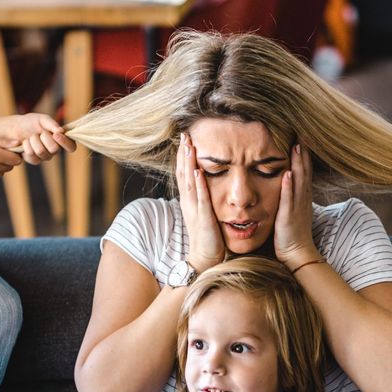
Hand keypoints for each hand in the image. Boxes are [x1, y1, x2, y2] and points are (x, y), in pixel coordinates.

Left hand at [0, 113, 75, 164]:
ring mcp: (44, 156)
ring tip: (31, 136)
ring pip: (42, 152)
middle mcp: (54, 149)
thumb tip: (61, 131)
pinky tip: (25, 142)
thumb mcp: (41, 119)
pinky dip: (27, 146)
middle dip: (45, 138)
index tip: (56, 135)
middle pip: (55, 150)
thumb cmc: (30, 122)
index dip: (65, 142)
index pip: (71, 147)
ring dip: (34, 141)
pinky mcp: (34, 160)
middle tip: (39, 133)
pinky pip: (32, 156)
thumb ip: (52, 123)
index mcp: (60, 139)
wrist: (14, 127)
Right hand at [177, 132, 226, 273]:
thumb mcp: (203, 211)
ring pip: (189, 182)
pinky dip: (198, 184)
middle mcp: (188, 202)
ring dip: (188, 163)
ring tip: (188, 146)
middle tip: (184, 134)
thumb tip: (205, 182)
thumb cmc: (208, 235)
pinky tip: (197, 171)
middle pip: (183, 172)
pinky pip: (200, 198)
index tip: (185, 138)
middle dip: (183, 153)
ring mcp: (194, 209)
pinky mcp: (203, 218)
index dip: (183, 155)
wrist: (205, 257)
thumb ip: (203, 197)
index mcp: (189, 199)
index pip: (184, 173)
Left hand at [274, 144, 319, 269]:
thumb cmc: (292, 233)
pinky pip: (289, 199)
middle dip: (303, 152)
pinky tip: (287, 173)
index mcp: (302, 196)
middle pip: (305, 170)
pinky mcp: (289, 216)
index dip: (304, 154)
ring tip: (297, 146)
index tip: (301, 137)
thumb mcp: (293, 209)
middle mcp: (302, 198)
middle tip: (301, 133)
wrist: (298, 254)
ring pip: (299, 181)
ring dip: (298, 164)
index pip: (304, 170)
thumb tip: (286, 181)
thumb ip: (290, 195)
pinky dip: (289, 186)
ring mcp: (297, 207)